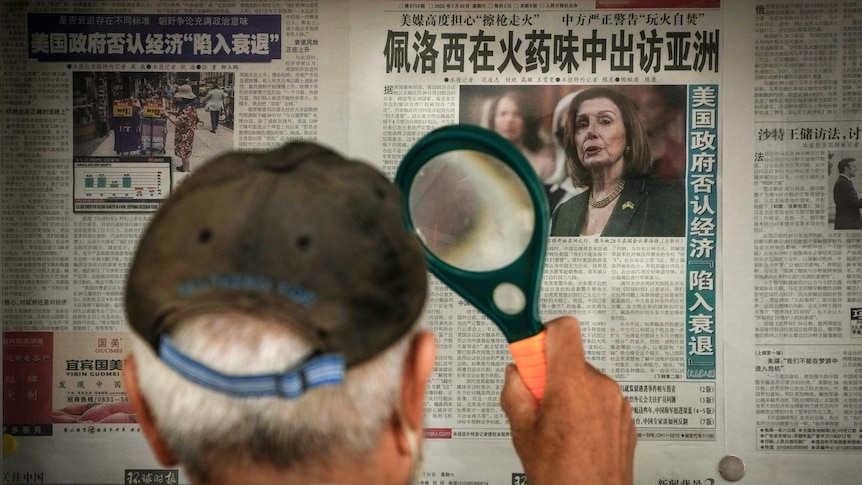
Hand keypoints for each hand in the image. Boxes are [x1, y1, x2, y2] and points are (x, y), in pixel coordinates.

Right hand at [501, 316, 635, 484]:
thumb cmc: (561, 475)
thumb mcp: (522, 431)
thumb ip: (515, 391)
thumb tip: (515, 373)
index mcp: (572, 384)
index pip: (563, 329)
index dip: (543, 334)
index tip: (530, 349)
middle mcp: (601, 387)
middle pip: (571, 358)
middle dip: (551, 374)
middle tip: (537, 402)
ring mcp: (617, 402)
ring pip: (585, 380)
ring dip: (569, 393)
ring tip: (557, 427)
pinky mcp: (626, 417)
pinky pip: (601, 399)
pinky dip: (586, 409)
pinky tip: (575, 435)